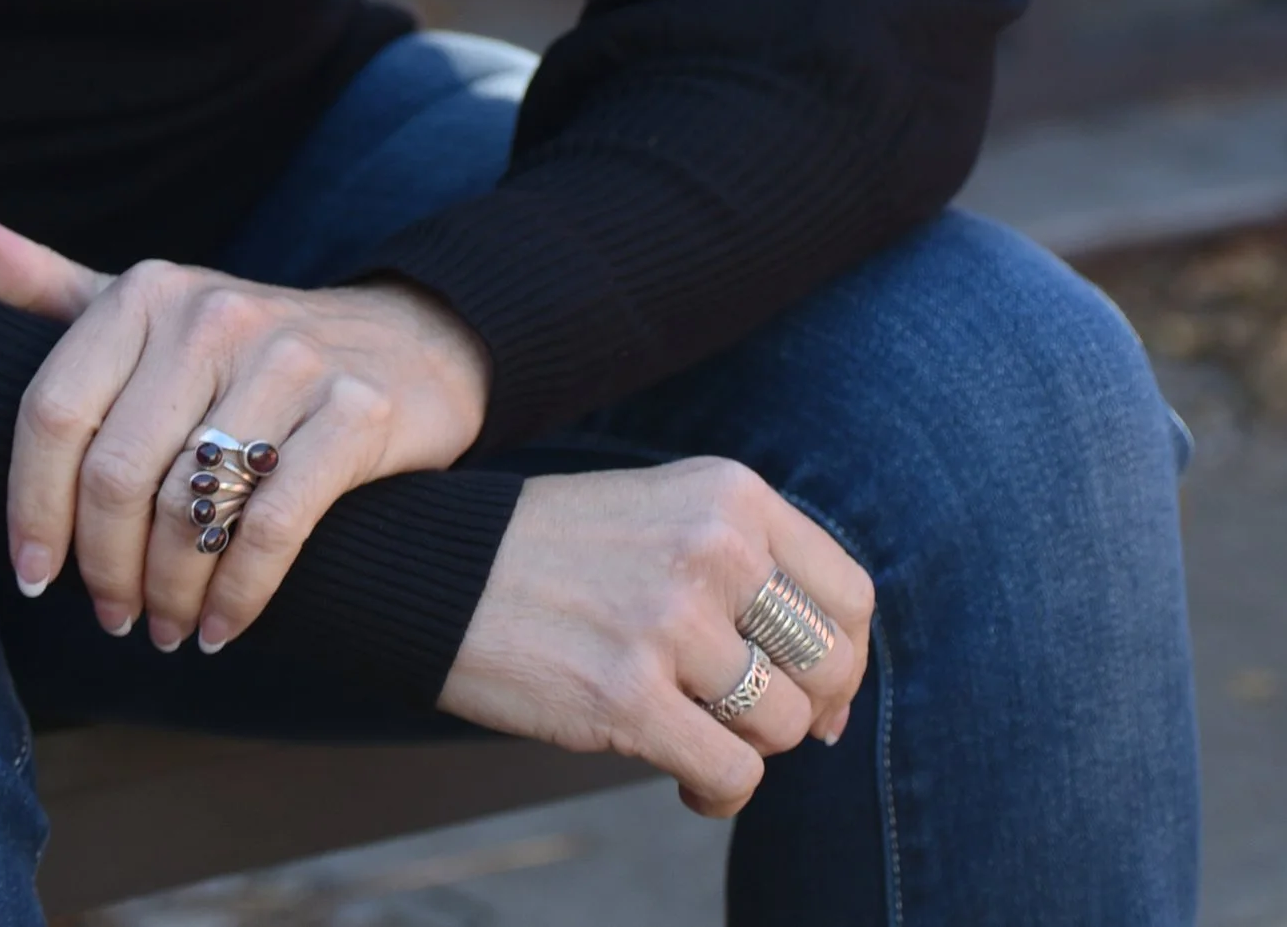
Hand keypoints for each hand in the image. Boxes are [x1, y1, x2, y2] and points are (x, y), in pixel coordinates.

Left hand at [0, 198, 489, 652]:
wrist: (406, 343)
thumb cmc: (244, 347)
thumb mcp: (142, 305)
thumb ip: (39, 281)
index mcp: (147, 290)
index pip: (52, 412)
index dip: (31, 508)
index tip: (32, 578)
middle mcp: (213, 313)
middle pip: (115, 472)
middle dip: (102, 568)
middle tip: (111, 618)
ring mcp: (289, 360)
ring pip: (189, 507)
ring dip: (168, 594)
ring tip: (167, 628)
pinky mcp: (354, 413)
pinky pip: (273, 526)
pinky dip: (238, 595)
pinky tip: (224, 628)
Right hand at [438, 459, 872, 819]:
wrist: (437, 565)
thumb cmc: (558, 552)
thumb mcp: (667, 518)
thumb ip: (753, 580)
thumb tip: (838, 706)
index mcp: (729, 493)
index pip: (849, 595)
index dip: (843, 659)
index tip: (811, 689)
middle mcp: (713, 547)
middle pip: (829, 667)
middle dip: (802, 712)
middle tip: (748, 721)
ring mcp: (670, 620)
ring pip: (782, 727)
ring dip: (747, 749)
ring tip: (695, 737)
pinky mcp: (627, 695)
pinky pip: (732, 775)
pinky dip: (717, 793)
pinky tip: (681, 777)